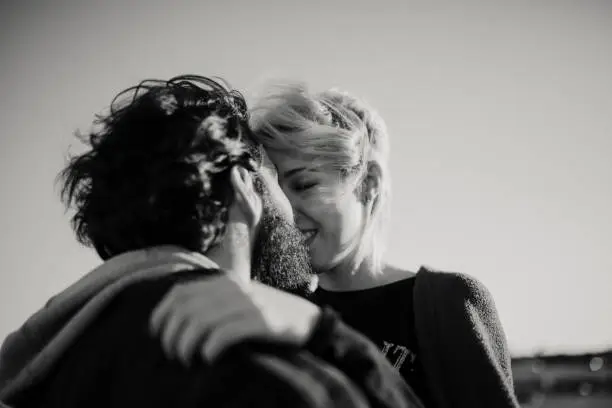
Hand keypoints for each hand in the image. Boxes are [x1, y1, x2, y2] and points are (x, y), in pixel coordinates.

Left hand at [149, 274, 320, 364]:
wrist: (311, 322)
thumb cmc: (270, 316)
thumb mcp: (241, 300)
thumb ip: (214, 302)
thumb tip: (177, 320)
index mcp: (225, 281)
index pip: (179, 293)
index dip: (161, 315)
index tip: (158, 335)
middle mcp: (235, 288)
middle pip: (185, 310)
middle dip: (172, 336)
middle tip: (176, 355)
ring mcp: (249, 303)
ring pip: (200, 323)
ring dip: (187, 346)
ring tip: (190, 360)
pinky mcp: (263, 321)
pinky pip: (224, 334)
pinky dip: (210, 349)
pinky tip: (210, 358)